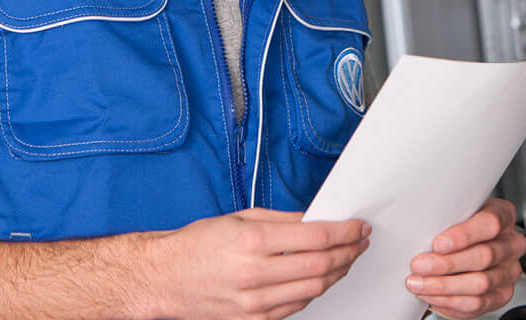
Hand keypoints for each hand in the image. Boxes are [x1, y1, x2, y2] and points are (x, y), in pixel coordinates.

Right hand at [156, 208, 368, 319]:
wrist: (165, 277)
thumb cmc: (198, 245)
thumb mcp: (240, 218)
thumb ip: (283, 220)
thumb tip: (317, 219)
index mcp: (252, 241)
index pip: (317, 237)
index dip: (345, 231)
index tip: (358, 226)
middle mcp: (255, 273)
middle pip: (321, 265)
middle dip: (349, 252)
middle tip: (360, 242)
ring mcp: (254, 302)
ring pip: (314, 290)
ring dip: (337, 273)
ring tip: (346, 259)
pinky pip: (296, 307)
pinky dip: (314, 291)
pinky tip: (320, 278)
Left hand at [405, 198, 525, 318]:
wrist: (467, 250)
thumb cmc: (459, 227)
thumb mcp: (456, 212)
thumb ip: (446, 216)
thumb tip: (419, 226)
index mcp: (503, 215)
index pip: (490, 223)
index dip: (464, 235)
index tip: (438, 244)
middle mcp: (511, 244)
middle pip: (484, 256)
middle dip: (446, 264)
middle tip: (419, 265)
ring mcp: (509, 271)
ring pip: (480, 283)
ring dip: (444, 285)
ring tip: (420, 283)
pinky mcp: (502, 294)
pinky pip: (477, 303)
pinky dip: (449, 301)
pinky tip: (432, 295)